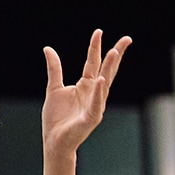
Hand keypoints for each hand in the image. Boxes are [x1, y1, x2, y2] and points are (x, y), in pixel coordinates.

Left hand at [41, 30, 130, 155]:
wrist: (54, 142)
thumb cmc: (56, 118)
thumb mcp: (54, 88)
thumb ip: (54, 69)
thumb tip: (48, 48)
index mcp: (86, 86)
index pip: (93, 63)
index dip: (95, 47)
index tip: (99, 32)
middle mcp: (94, 93)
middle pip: (106, 70)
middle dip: (115, 54)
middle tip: (126, 39)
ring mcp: (94, 105)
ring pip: (105, 84)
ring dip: (109, 68)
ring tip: (114, 52)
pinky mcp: (90, 118)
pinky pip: (96, 104)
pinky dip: (99, 93)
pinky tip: (101, 81)